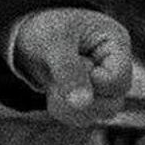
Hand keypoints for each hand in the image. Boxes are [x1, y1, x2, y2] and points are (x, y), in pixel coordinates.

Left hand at [13, 7, 133, 127]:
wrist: (26, 31)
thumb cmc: (45, 27)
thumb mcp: (53, 40)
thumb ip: (68, 69)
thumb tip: (82, 104)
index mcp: (115, 42)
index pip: (118, 80)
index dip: (95, 83)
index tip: (73, 66)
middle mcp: (115, 66)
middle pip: (113, 102)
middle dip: (80, 96)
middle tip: (56, 77)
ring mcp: (104, 85)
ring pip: (99, 114)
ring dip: (70, 106)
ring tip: (52, 84)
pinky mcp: (88, 97)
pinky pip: (82, 118)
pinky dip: (63, 110)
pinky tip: (52, 92)